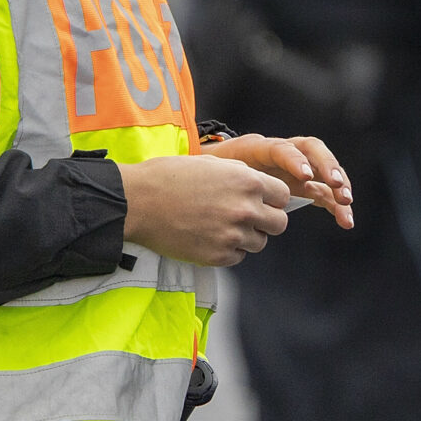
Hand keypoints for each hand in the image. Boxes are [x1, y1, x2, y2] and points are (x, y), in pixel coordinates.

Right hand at [118, 154, 293, 266]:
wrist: (137, 202)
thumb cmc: (169, 178)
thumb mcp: (212, 164)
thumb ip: (242, 174)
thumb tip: (260, 185)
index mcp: (247, 182)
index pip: (283, 196)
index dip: (272, 198)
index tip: (262, 201)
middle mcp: (245, 209)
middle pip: (279, 223)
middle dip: (266, 220)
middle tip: (246, 217)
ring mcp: (232, 235)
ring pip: (260, 242)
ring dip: (247, 237)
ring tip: (223, 227)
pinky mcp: (217, 256)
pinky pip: (238, 257)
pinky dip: (229, 251)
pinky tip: (211, 238)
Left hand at [200, 132, 354, 227]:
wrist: (216, 175)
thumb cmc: (213, 174)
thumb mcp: (212, 172)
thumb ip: (220, 177)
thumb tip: (219, 187)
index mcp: (260, 148)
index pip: (281, 148)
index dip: (295, 160)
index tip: (305, 176)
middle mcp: (283, 154)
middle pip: (312, 150)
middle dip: (327, 166)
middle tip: (336, 184)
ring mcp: (295, 169)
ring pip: (324, 170)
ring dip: (339, 186)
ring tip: (346, 203)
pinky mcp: (304, 185)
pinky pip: (325, 192)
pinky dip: (336, 205)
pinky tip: (345, 220)